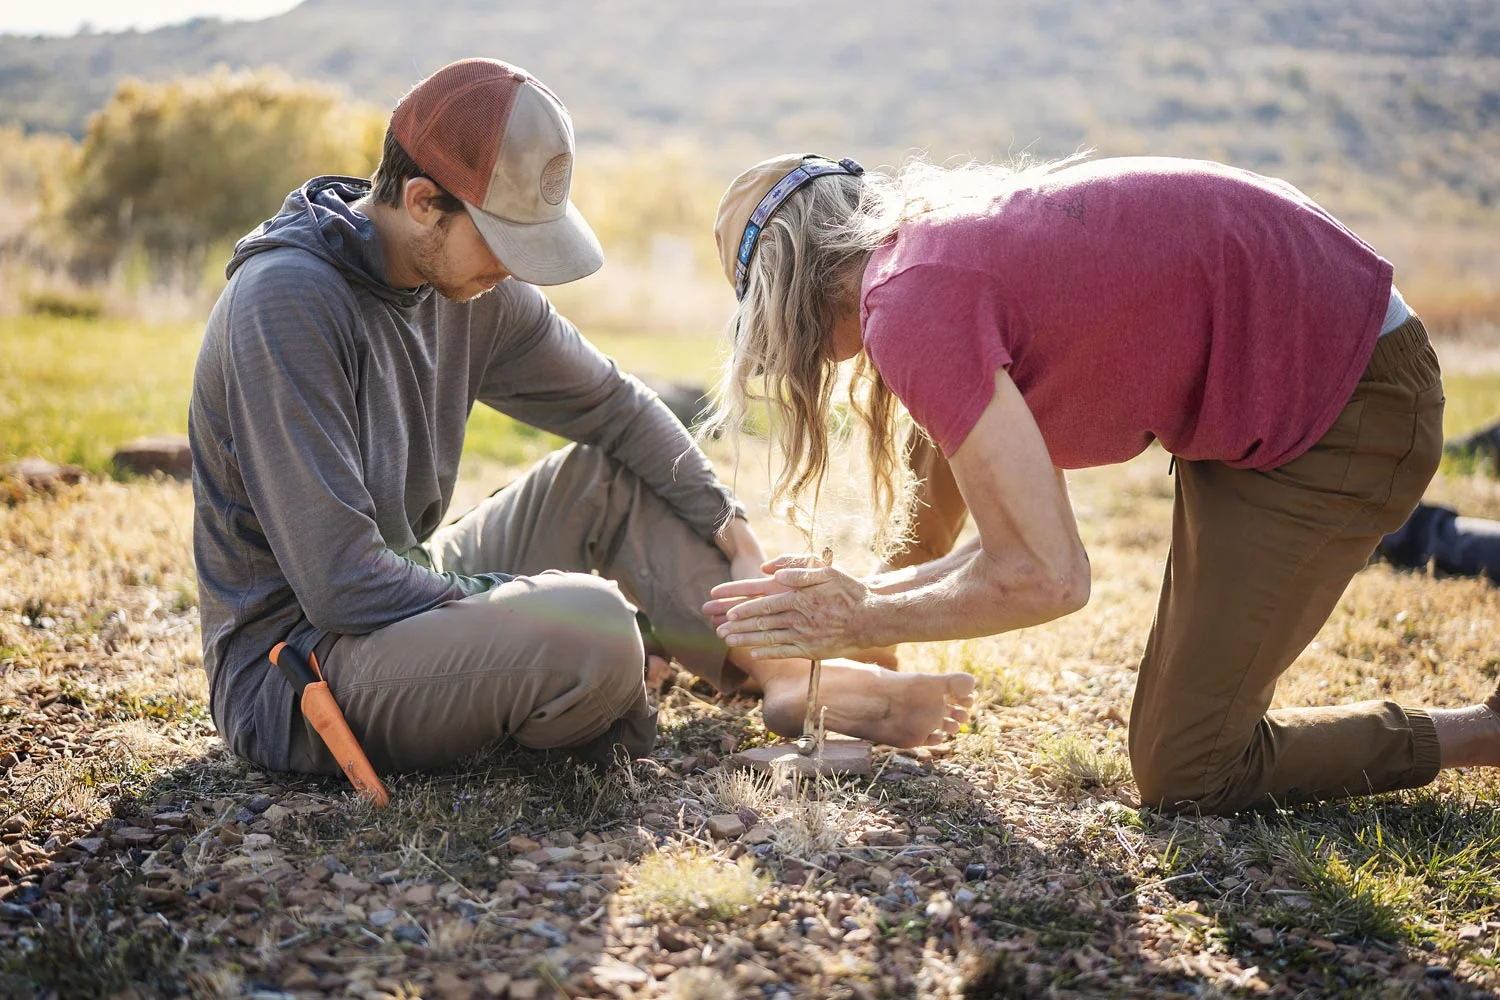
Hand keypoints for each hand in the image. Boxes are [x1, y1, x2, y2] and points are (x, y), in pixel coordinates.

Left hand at [703, 563, 873, 659]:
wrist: (871, 618)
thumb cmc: (849, 591)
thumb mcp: (825, 570)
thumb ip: (796, 567)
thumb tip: (768, 569)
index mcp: (796, 594)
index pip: (759, 596)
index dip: (736, 599)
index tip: (718, 601)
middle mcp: (796, 615)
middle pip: (758, 618)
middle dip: (734, 622)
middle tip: (715, 626)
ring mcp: (802, 635)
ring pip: (766, 636)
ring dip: (744, 638)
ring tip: (726, 640)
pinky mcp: (810, 650)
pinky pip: (782, 652)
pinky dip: (766, 652)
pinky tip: (752, 652)